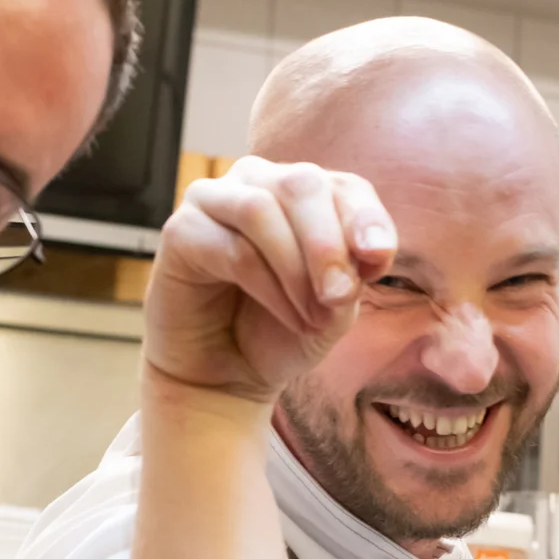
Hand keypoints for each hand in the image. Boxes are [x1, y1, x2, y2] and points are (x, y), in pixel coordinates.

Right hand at [144, 156, 395, 407]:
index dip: (366, 220)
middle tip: (341, 297)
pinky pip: (232, 249)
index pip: (344, 186)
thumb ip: (351, 275)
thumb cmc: (282, 332)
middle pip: (301, 184)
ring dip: (296, 269)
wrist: (228, 376)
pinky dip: (269, 288)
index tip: (378, 263)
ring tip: (314, 318)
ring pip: (262, 210)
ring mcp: (214, 201)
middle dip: (328, 244)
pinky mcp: (180, 231)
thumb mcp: (335, 308)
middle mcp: (258, 182)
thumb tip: (364, 255)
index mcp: (303, 193)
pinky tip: (290, 318)